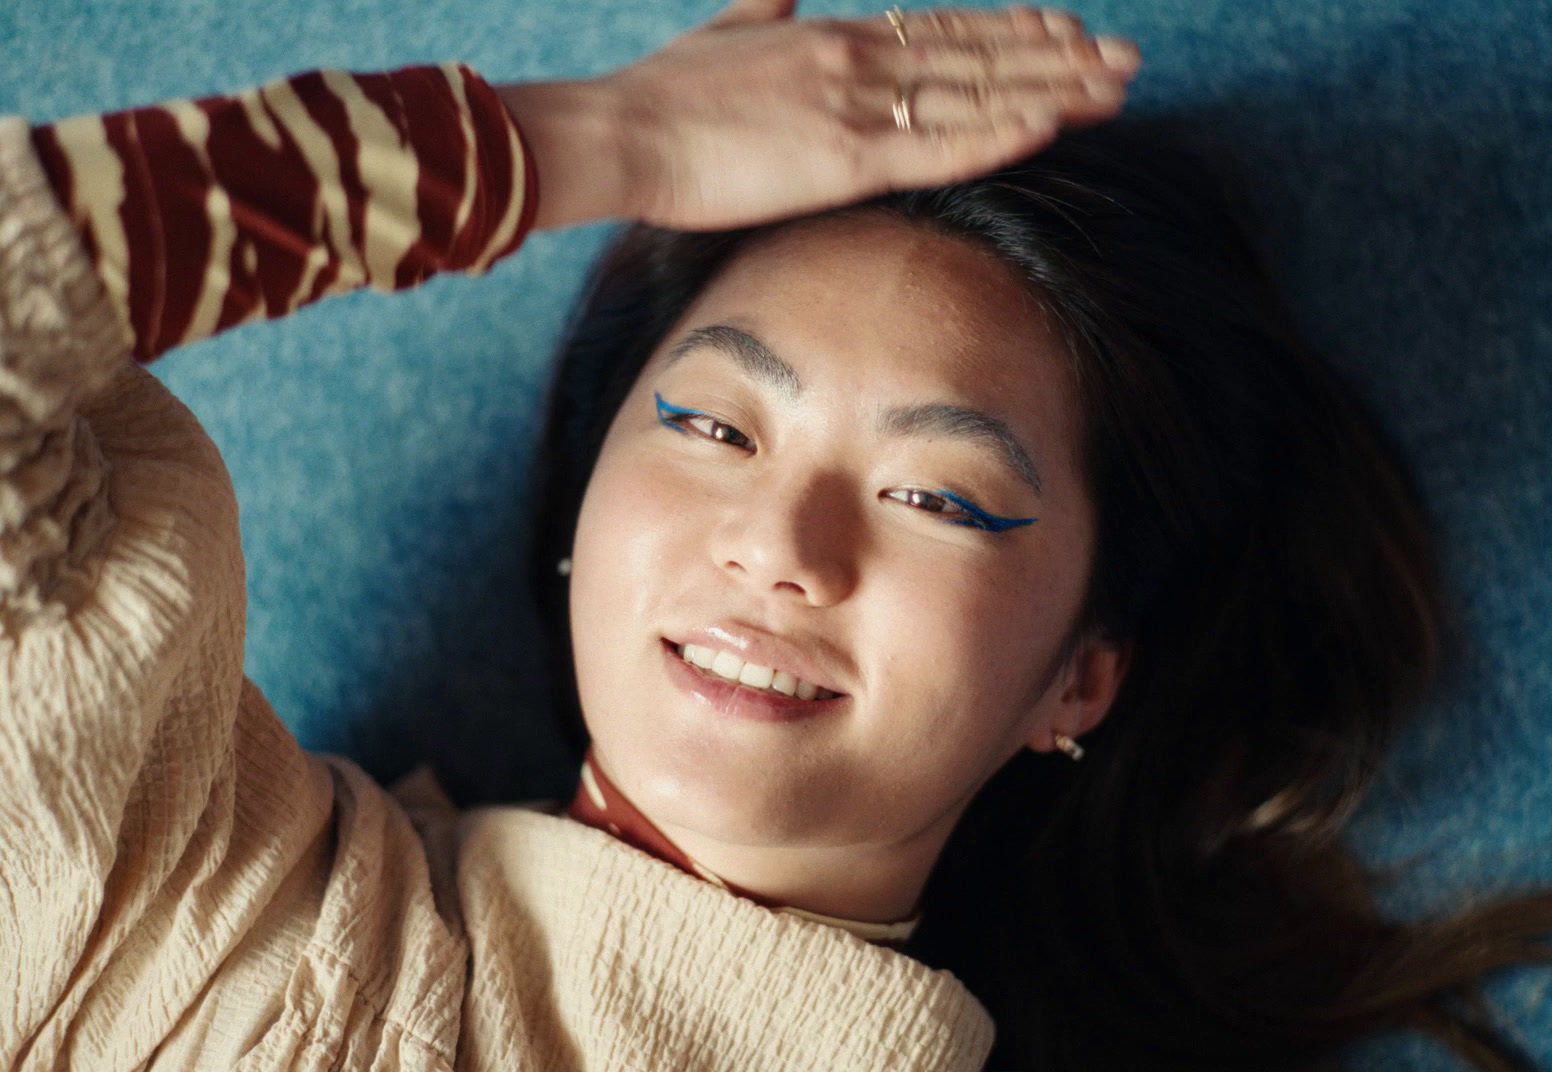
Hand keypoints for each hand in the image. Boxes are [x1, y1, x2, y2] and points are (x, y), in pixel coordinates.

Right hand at [497, 1, 1139, 230]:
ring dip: (1054, 90)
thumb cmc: (661, 98)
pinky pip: (941, 143)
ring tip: (1116, 89)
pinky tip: (1052, 122)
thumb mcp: (720, 35)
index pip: (944, 29)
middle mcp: (857, 58)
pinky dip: (1000, 132)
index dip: (1012, 33)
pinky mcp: (844, 157)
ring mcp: (856, 104)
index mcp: (833, 37)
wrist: (620, 132)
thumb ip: (760, 9)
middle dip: (1058, 57)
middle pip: (979, 54)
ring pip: (976, 93)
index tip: (1065, 33)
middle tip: (1125, 59)